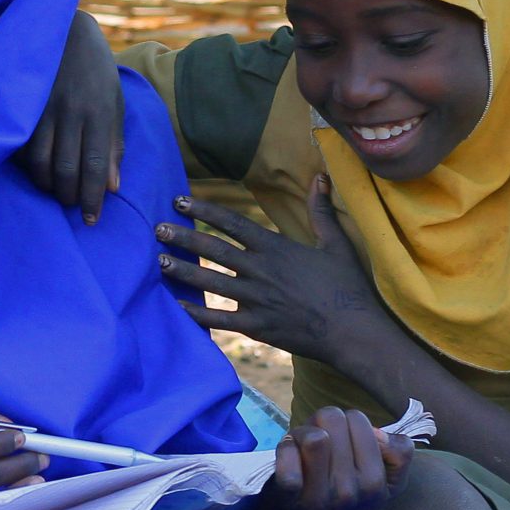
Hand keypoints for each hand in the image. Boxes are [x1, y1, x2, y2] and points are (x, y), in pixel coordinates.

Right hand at [20, 10, 123, 223]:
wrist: (65, 29)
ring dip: (46, 185)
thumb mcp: (114, 102)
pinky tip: (35, 170)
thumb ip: (114, 144)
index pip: (96, 165)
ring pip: (39, 161)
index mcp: (99, 112)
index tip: (92, 220)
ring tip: (54, 191)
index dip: (94, 197)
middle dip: (68, 196)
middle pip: (66, 169)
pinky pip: (22, 145)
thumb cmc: (96, 71)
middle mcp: (71, 112)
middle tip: (72, 206)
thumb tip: (114, 187)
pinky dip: (28, 165)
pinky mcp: (24, 104)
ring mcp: (44, 107)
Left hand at [154, 175, 383, 363]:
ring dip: (183, 271)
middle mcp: (261, 271)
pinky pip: (220, 319)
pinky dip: (197, 314)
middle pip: (214, 250)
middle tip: (157, 228)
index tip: (179, 201)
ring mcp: (256, 300)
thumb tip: (320, 176)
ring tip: (159, 261)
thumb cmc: (347, 287)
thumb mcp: (335, 244)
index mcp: (276, 248)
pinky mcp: (256, 326)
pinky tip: (177, 307)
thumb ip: (321, 211)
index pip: (232, 224)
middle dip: (183, 238)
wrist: (353, 332)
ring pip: (211, 282)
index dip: (204, 210)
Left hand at [248, 406, 410, 509]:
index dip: (345, 423)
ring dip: (302, 433)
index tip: (341, 443)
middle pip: (334, 419)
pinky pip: (289, 455)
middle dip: (322, 424)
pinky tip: (287, 456)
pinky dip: (285, 449)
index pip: (359, 420)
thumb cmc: (340, 495)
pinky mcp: (289, 497)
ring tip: (301, 448)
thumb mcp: (381, 481)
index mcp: (377, 485)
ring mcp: (320, 497)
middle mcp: (352, 492)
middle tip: (318, 446)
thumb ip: (398, 453)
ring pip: (314, 436)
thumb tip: (380, 434)